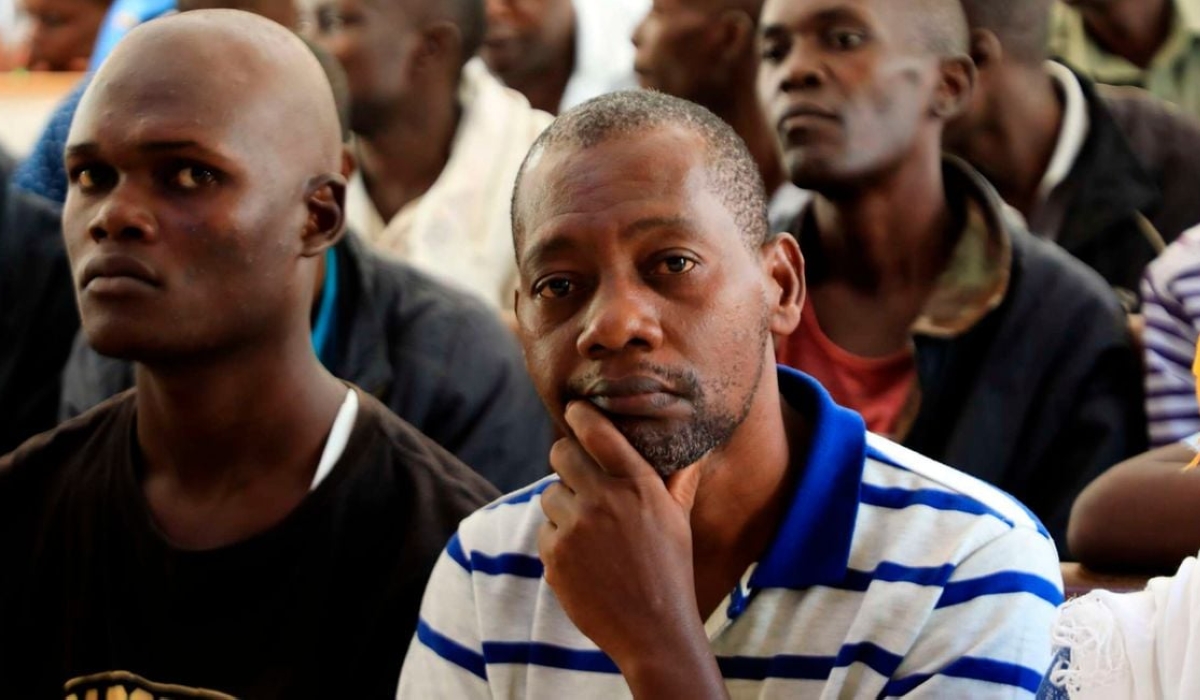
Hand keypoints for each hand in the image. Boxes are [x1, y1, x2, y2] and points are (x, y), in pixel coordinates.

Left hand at [539, 401, 725, 697]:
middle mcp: (605, 500)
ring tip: (590, 531)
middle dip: (566, 459)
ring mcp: (575, 528)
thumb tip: (694, 448)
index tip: (574, 410)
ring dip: (563, 505)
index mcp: (639, 485)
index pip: (597, 431)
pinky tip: (584, 559)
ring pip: (550, 494)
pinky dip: (558, 540)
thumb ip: (679, 479)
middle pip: (560, 453)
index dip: (580, 415)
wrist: (653, 631)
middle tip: (578, 475)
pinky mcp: (554, 555)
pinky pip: (545, 530)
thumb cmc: (670, 571)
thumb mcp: (679, 520)